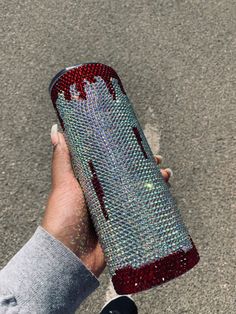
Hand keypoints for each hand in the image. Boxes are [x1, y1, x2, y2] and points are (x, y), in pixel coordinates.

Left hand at [41, 124, 172, 277]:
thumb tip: (56, 129)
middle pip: (129, 178)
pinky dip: (154, 205)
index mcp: (92, 184)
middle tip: (158, 161)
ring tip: (166, 176)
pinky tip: (165, 198)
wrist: (67, 256)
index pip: (112, 165)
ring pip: (139, 194)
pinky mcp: (123, 227)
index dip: (126, 155)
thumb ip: (62, 158)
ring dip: (155, 184)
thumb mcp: (64, 183)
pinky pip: (142, 214)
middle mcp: (104, 196)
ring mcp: (115, 212)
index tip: (140, 145)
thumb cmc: (63, 216)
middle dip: (145, 169)